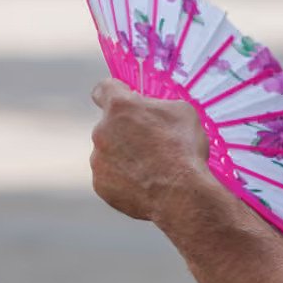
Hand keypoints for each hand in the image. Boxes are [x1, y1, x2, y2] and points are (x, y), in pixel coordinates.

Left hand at [89, 79, 208, 221]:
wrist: (180, 194)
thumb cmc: (184, 149)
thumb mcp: (183, 112)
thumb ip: (159, 106)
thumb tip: (154, 111)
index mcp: (120, 107)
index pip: (104, 89)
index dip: (115, 92)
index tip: (124, 98)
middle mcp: (101, 130)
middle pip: (110, 125)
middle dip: (127, 131)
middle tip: (152, 143)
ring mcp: (98, 160)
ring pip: (109, 153)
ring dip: (125, 156)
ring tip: (152, 168)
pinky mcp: (100, 185)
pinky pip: (111, 177)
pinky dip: (124, 179)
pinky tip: (146, 184)